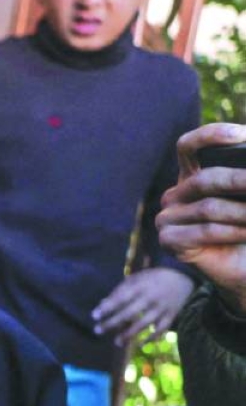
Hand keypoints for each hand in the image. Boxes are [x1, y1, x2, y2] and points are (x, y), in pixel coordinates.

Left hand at [92, 268, 194, 346]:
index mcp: (140, 286)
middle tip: (98, 331)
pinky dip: (152, 337)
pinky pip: (161, 329)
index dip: (107, 307)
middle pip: (129, 312)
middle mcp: (150, 297)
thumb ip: (119, 291)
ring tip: (116, 342)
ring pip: (144, 323)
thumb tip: (102, 304)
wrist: (182, 275)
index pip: (120, 298)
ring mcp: (162, 307)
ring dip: (129, 334)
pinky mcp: (172, 315)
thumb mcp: (135, 279)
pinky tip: (141, 344)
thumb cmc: (152, 278)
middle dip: (112, 323)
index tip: (94, 316)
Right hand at [158, 123, 245, 313]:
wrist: (243, 269)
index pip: (189, 146)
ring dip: (244, 212)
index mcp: (192, 176)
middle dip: (241, 180)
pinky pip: (204, 231)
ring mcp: (168, 218)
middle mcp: (175, 194)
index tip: (241, 135)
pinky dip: (234, 232)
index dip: (210, 136)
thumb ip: (244, 179)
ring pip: (209, 208)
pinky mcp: (169, 241)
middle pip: (205, 179)